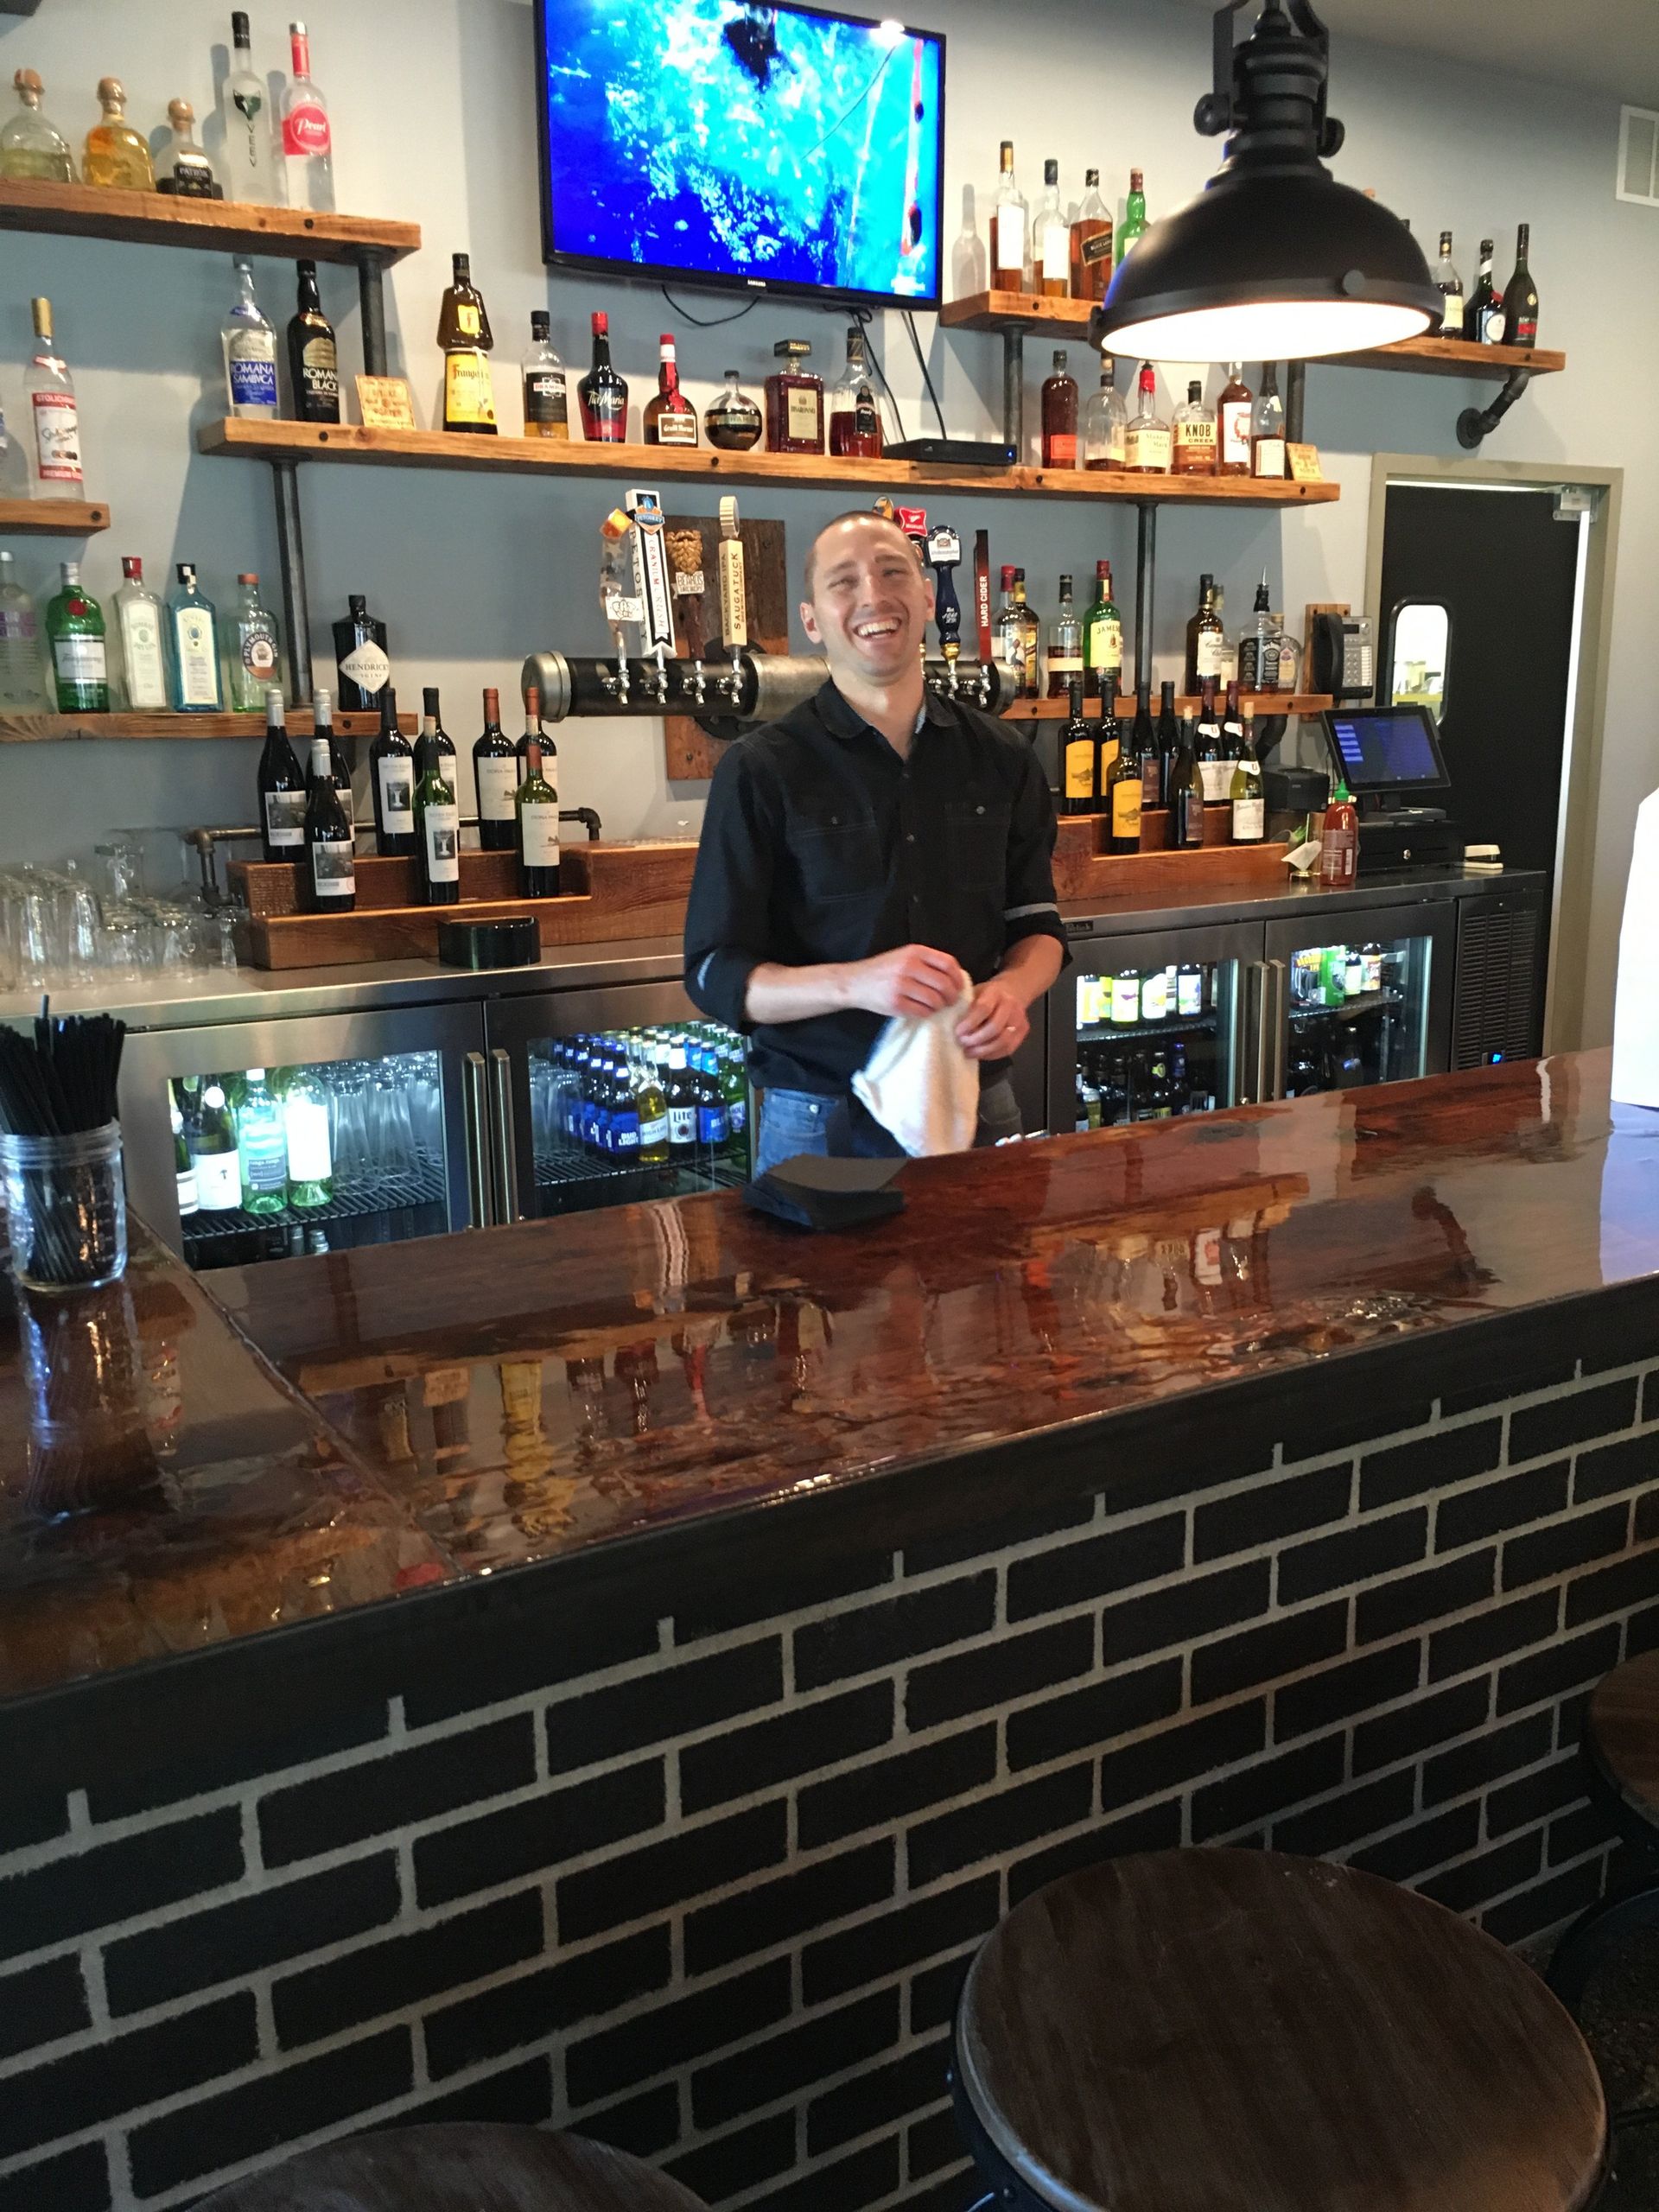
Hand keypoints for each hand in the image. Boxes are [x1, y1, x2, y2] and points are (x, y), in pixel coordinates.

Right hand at [850, 943, 967, 1018]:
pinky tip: (923, 1010)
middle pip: (944, 984)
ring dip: (939, 1006)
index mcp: (914, 952)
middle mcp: (908, 966)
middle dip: (952, 996)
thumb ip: (928, 962)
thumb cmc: (885, 970)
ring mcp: (901, 986)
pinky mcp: (895, 1004)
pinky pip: (922, 1012)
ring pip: (935, 1000)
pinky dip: (927, 1013)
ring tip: (935, 1006)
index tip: (959, 986)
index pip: (948, 964)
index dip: (958, 978)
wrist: (855, 982)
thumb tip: (956, 978)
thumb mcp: (905, 956)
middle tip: (950, 1001)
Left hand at [956, 974, 1029, 1060]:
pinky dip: (992, 1054)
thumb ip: (965, 1006)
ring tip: (969, 1051)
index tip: (958, 1031)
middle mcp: (1011, 1005)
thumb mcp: (974, 993)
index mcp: (996, 992)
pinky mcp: (1023, 1032)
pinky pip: (1008, 1049)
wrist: (1013, 991)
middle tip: (962, 1042)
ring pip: (1003, 1041)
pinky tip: (980, 1053)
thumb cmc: (986, 994)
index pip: (984, 1008)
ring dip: (983, 1050)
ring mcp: (1020, 1019)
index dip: (970, 1023)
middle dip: (976, 1039)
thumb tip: (949, 1025)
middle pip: (995, 1027)